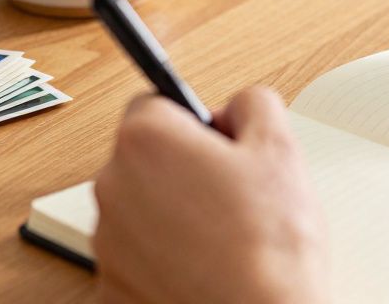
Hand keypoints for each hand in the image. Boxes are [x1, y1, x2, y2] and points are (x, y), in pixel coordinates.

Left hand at [93, 88, 328, 303]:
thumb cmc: (269, 248)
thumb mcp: (280, 148)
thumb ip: (254, 104)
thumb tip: (239, 108)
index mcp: (147, 141)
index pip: (156, 103)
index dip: (195, 121)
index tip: (218, 142)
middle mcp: (113, 187)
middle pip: (145, 157)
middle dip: (183, 167)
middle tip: (231, 193)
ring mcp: (108, 243)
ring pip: (140, 208)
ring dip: (172, 214)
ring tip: (224, 236)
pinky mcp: (110, 287)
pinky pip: (137, 257)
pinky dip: (163, 259)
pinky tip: (204, 267)